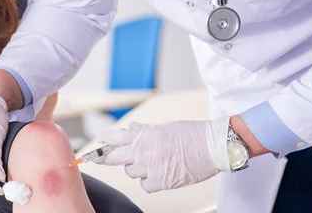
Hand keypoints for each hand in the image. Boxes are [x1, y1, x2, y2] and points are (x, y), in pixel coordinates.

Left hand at [96, 117, 229, 192]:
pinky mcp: (162, 182)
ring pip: (130, 172)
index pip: (116, 138)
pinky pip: (144, 185)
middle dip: (105, 157)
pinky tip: (155, 175)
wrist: (213, 147)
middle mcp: (145, 152)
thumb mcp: (165, 127)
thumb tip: (131, 129)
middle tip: (98, 158)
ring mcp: (152, 168)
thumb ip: (145, 130)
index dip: (105, 141)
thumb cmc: (192, 134)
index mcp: (145, 135)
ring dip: (134, 168)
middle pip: (115, 157)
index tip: (99, 143)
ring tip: (148, 162)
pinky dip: (147, 181)